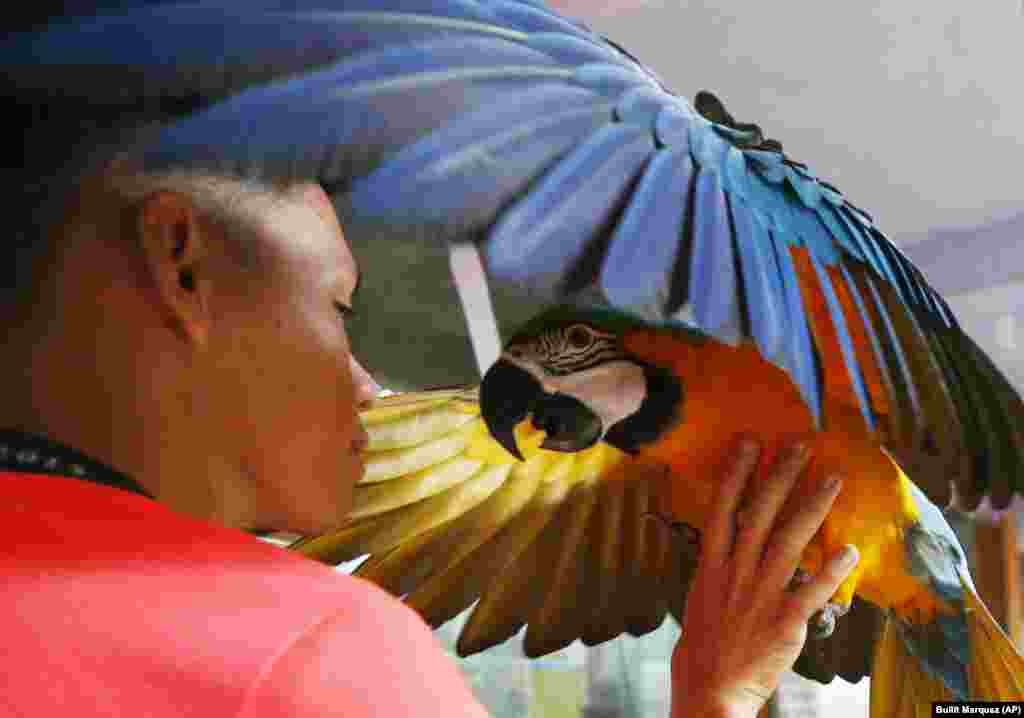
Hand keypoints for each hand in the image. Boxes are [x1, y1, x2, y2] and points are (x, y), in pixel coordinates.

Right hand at [670, 436, 858, 717]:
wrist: (710, 686)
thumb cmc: (703, 642)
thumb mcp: (701, 594)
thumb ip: (719, 564)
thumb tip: (729, 536)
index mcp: (712, 564)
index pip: (723, 507)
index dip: (737, 473)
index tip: (751, 442)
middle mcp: (735, 572)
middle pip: (759, 514)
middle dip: (780, 476)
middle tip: (800, 445)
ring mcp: (760, 594)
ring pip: (790, 541)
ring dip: (813, 507)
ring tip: (833, 479)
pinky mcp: (784, 620)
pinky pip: (813, 590)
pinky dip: (831, 570)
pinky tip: (850, 550)